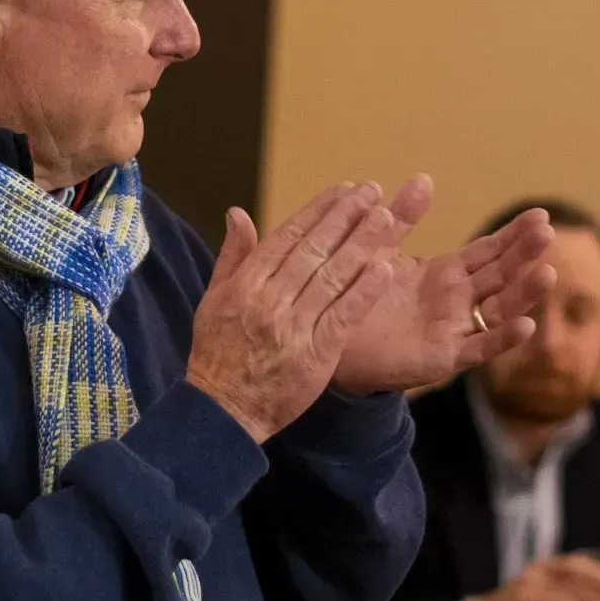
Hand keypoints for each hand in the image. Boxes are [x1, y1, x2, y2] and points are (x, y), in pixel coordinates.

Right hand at [186, 186, 395, 444]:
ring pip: (333, 276)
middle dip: (345, 217)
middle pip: (314, 249)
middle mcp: (270, 299)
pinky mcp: (316, 353)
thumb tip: (239, 212)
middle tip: (371, 192)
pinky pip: (344, 316)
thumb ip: (232, 256)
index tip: (344, 189)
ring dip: (361, 244)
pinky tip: (386, 268)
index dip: (319, 210)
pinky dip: (365, 291)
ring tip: (385, 217)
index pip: (287, 236)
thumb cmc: (218, 355)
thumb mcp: (213, 301)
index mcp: (246, 283)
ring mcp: (293, 325)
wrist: (223, 410)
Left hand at [331, 182, 556, 393]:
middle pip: (501, 274)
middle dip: (524, 254)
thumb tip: (425, 179)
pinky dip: (503, 339)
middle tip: (547, 232)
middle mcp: (458, 300)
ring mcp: (455, 329)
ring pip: (499, 310)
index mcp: (446, 273)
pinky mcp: (444, 358)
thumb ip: (402, 217)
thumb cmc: (355, 295)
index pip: (489, 251)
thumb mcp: (378, 249)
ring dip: (524, 293)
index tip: (541, 215)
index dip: (514, 234)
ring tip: (547, 273)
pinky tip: (526, 326)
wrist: (328, 341)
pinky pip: (479, 348)